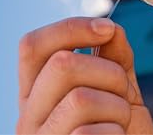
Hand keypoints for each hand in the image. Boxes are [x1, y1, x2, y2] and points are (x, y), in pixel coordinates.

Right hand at [16, 17, 152, 133]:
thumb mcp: (117, 89)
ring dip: (117, 106)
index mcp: (38, 91)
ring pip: (81, 98)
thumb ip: (114, 59)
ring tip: (121, 119)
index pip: (34, 46)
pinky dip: (117, 131)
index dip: (72, 28)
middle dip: (109, 72)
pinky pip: (92, 132)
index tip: (107, 28)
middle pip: (62, 64)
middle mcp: (30, 114)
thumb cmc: (119, 128)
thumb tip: (112, 30)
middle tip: (122, 91)